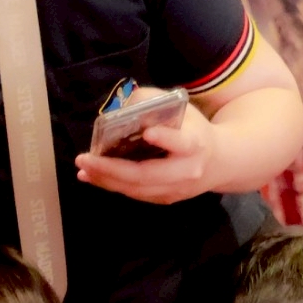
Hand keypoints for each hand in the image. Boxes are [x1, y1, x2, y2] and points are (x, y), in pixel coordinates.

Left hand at [76, 100, 217, 204]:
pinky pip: (135, 194)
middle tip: (85, 159)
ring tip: (83, 169)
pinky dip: (112, 185)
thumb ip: (155, 102)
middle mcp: (186, 171)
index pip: (182, 143)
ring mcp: (175, 190)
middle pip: (146, 175)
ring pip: (136, 189)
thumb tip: (122, 103)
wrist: (219, 163)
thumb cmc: (195, 130)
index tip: (149, 133)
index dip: (166, 139)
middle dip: (112, 169)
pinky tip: (93, 176)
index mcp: (195, 144)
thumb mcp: (182, 109)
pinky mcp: (166, 199)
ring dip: (106, 180)